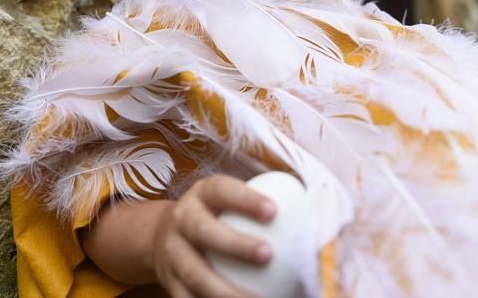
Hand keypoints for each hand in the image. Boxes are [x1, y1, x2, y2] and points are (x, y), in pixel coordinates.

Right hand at [152, 175, 275, 297]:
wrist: (161, 237)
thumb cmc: (213, 217)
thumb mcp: (227, 202)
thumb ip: (258, 207)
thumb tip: (317, 212)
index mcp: (202, 195)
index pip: (223, 190)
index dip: (246, 199)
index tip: (275, 211)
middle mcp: (182, 221)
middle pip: (204, 231)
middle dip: (235, 245)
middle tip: (268, 255)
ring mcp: (172, 254)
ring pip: (195, 273)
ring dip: (225, 290)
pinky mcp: (169, 282)